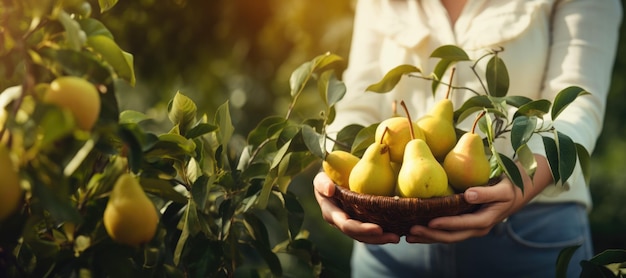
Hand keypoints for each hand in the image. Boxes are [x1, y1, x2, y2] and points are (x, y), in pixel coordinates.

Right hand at [313, 171, 400, 243]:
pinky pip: (371, 231)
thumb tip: (330, 190)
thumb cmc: (328, 174)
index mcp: (331, 214)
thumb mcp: (322, 177)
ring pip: (366, 237)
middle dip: (376, 238)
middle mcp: (340, 222)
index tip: (379, 228)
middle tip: (395, 237)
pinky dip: (383, 232)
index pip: (346, 225)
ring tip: (397, 237)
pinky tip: (398, 231)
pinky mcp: (360, 221)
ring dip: (382, 239)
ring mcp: (350, 223)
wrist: (334, 175)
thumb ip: (322, 182)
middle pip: (358, 235)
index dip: (362, 229)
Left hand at [405, 154, 552, 243]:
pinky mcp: (466, 221)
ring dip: (427, 237)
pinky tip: (418, 227)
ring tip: (408, 235)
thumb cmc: (512, 186)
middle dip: (430, 236)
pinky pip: (447, 229)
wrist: (520, 188)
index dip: (445, 225)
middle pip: (451, 236)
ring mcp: (471, 226)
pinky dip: (432, 230)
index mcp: (485, 220)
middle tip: (410, 232)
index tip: (429, 223)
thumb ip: (486, 192)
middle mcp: (476, 227)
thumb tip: (468, 195)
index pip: (462, 226)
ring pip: (447, 236)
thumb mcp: (503, 188)